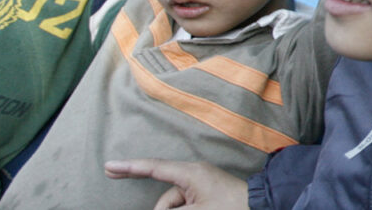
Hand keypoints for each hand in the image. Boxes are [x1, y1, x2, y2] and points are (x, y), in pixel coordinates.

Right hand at [104, 158, 247, 209]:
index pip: (154, 168)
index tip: (109, 166)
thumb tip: (157, 209)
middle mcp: (193, 174)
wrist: (261, 205)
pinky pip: (187, 206)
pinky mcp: (206, 193)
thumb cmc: (232, 207)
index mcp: (190, 173)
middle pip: (166, 198)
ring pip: (175, 205)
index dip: (130, 168)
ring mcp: (200, 184)